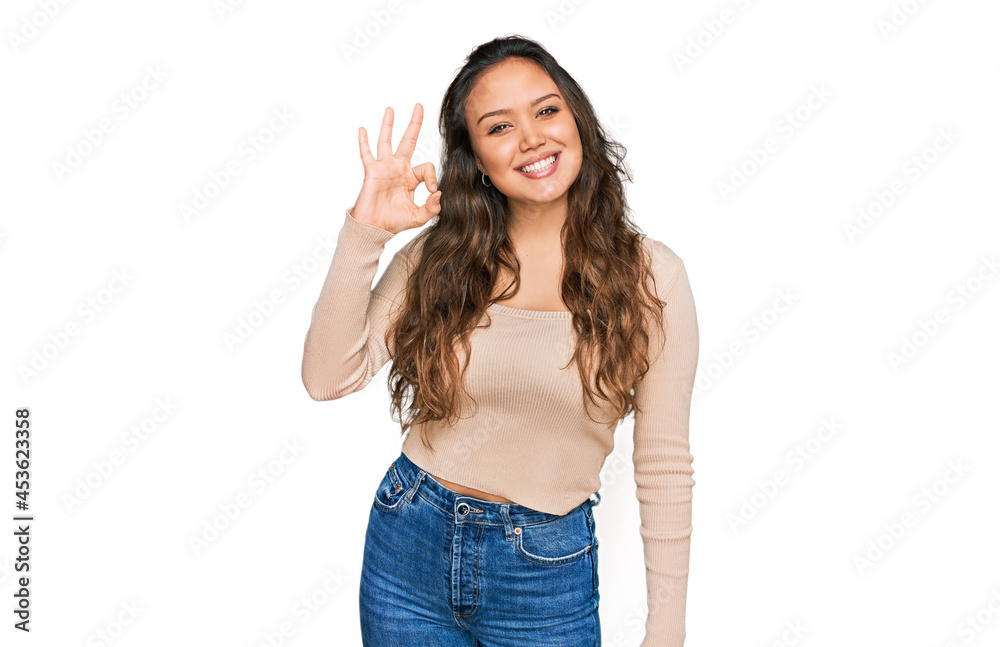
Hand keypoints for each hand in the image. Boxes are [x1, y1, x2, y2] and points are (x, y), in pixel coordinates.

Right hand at [351, 103, 440, 234]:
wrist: (375, 228)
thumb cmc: (394, 222)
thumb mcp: (419, 217)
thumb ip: (432, 208)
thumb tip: (439, 194)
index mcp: (411, 178)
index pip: (426, 167)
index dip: (432, 177)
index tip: (432, 191)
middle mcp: (398, 169)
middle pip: (408, 141)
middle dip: (414, 124)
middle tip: (419, 107)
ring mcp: (384, 168)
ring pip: (386, 141)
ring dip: (388, 125)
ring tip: (390, 109)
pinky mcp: (372, 171)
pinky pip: (367, 154)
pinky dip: (364, 142)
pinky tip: (363, 129)